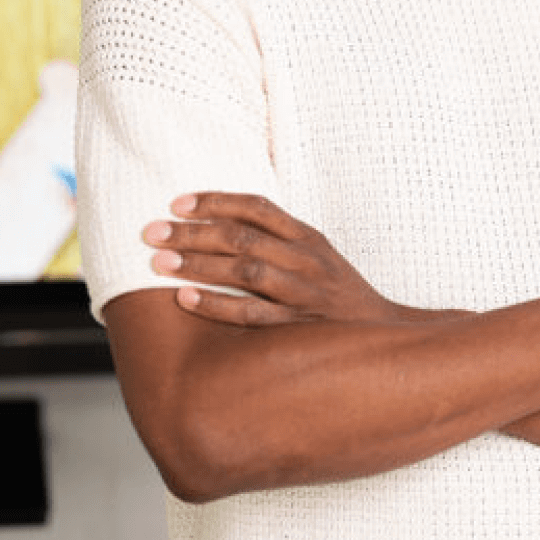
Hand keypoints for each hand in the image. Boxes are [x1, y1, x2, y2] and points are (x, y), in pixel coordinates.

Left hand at [143, 192, 400, 327]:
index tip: (177, 202)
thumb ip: (281, 242)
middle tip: (151, 231)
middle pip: (243, 236)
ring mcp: (304, 294)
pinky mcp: (299, 329)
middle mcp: (307, 260)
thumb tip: (222, 227)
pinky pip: (253, 315)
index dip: (216, 201)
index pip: (258, 208)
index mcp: (310, 238)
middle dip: (192, 232)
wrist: (388, 339)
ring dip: (198, 264)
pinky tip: (185, 298)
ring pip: (245, 271)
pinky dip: (217, 305)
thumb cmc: (340, 298)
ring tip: (159, 262)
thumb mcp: (319, 258)